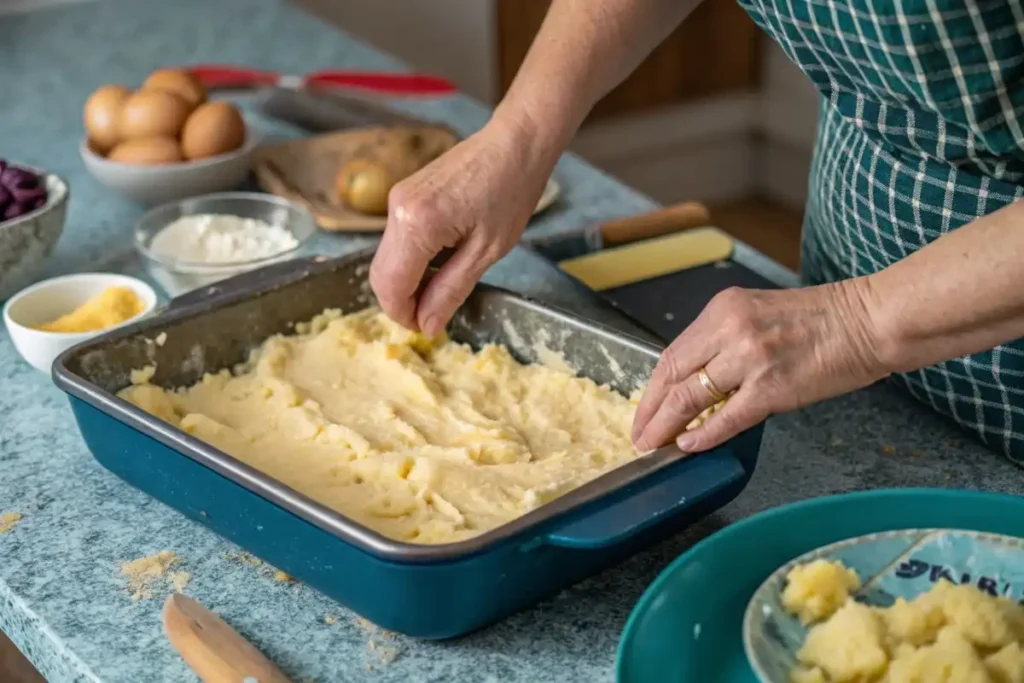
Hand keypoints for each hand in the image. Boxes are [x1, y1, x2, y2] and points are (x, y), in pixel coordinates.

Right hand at [370, 117, 554, 335]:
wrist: (514, 144)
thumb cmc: (510, 192)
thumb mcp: (486, 252)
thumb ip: (451, 290)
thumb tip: (427, 325)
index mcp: (417, 225)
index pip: (391, 287)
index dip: (405, 316)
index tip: (427, 330)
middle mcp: (396, 210)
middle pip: (379, 276)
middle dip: (401, 303)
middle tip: (432, 317)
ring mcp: (396, 199)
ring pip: (385, 259)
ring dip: (405, 282)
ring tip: (440, 291)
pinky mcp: (402, 194)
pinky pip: (394, 240)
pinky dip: (408, 261)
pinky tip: (438, 264)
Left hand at [631, 280, 886, 452]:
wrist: (871, 319)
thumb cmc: (823, 320)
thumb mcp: (758, 315)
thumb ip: (725, 342)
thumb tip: (696, 382)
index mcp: (723, 309)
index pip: (672, 353)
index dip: (651, 388)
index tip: (642, 409)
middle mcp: (730, 328)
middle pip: (672, 375)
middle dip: (650, 410)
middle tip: (639, 435)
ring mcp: (750, 358)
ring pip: (691, 396)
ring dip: (667, 425)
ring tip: (654, 445)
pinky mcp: (772, 387)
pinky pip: (726, 417)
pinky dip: (704, 434)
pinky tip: (689, 445)